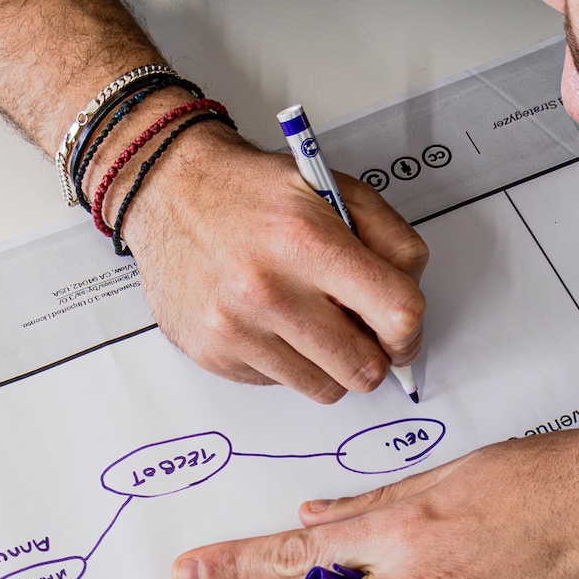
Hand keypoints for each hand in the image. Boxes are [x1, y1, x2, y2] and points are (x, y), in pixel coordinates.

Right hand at [121, 121, 427, 403]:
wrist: (168, 190)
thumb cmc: (252, 190)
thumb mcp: (335, 189)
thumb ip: (390, 241)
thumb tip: (410, 312)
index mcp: (308, 240)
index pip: (397, 314)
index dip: (411, 331)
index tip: (403, 331)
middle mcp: (269, 290)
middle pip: (364, 369)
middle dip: (373, 355)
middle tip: (361, 331)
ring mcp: (237, 329)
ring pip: (325, 388)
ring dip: (330, 363)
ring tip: (312, 323)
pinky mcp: (214, 354)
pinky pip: (280, 384)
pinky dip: (287, 362)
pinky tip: (270, 323)